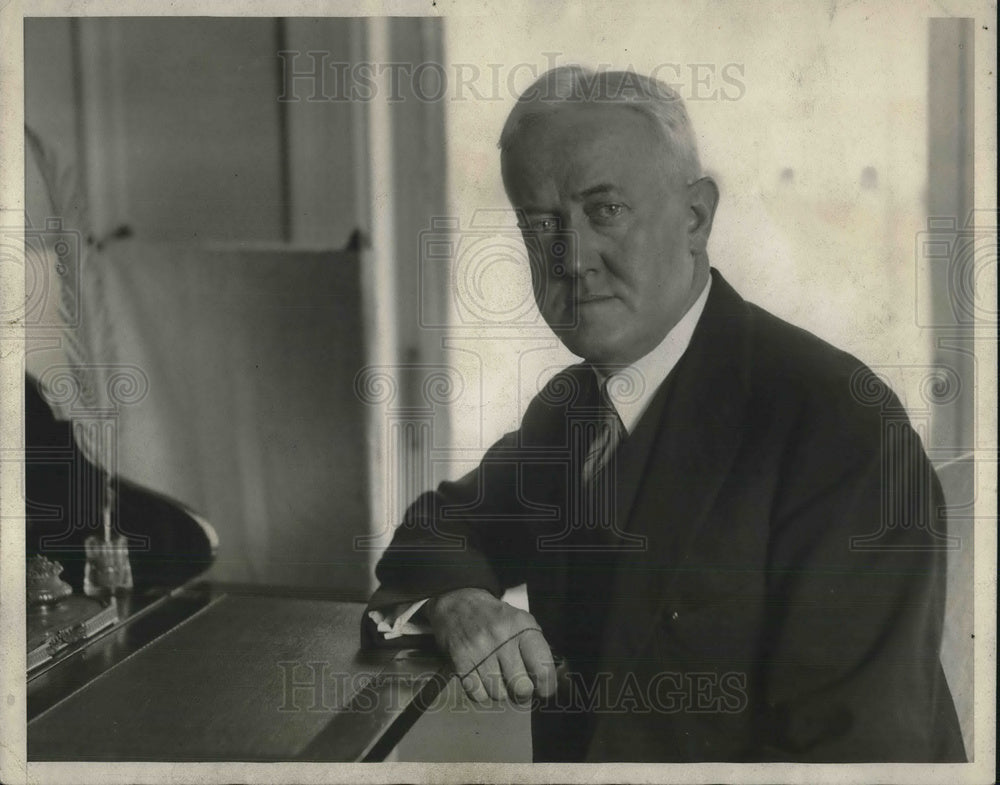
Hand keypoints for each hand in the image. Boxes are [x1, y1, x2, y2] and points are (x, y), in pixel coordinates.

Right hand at [423, 587, 557, 703]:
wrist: (460, 604)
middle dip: (523, 693)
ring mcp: (479, 648)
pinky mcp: (460, 659)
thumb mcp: (522, 623)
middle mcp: (501, 636)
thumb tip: (545, 686)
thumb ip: (536, 651)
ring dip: (500, 691)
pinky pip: (478, 694)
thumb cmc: (498, 619)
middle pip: (521, 687)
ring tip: (498, 677)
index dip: (547, 687)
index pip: (542, 668)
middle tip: (519, 687)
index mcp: (522, 626)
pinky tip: (482, 678)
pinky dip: (482, 692)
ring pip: (499, 694)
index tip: (544, 691)